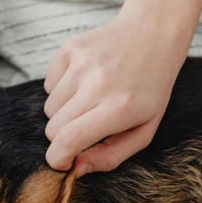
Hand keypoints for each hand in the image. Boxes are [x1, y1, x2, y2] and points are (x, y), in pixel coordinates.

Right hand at [43, 10, 190, 175]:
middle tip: (86, 127)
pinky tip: (84, 81)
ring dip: (64, 112)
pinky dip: (61, 89)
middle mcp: (98, 83)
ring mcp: (81, 63)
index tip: (63, 161)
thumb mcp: (143, 131)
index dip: (58, 158)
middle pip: (53, 128)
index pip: (68, 140)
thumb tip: (76, 168)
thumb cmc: (150, 89)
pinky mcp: (70, 48)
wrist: (153, 34)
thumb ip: (110, 156)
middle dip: (63, 136)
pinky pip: (48, 85)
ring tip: (89, 100)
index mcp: (119, 108)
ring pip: (49, 108)